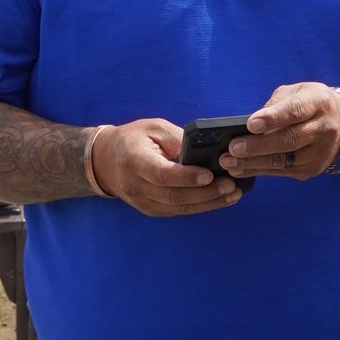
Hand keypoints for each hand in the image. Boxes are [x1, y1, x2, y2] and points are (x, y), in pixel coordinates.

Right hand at [93, 117, 243, 215]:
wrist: (106, 161)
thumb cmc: (134, 139)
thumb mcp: (154, 128)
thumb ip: (178, 139)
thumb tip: (207, 150)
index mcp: (134, 160)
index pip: (161, 174)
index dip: (186, 177)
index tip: (209, 174)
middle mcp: (136, 186)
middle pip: (174, 195)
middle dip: (206, 193)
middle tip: (231, 185)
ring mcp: (142, 202)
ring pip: (179, 208)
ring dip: (208, 203)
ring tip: (233, 194)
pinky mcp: (151, 210)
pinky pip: (178, 211)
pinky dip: (201, 206)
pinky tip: (220, 199)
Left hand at [227, 82, 339, 182]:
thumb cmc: (311, 104)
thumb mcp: (297, 92)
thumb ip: (276, 104)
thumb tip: (252, 124)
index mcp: (318, 103)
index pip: (295, 111)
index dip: (272, 118)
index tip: (250, 124)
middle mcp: (323, 129)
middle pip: (288, 140)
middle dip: (258, 146)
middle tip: (233, 148)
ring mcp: (319, 152)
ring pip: (283, 160)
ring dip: (253, 162)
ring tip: (229, 162)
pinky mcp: (312, 169)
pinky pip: (282, 171)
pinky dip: (258, 170)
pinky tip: (239, 169)